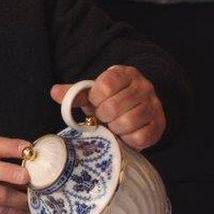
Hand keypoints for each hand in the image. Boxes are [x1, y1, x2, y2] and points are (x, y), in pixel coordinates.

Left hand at [51, 66, 165, 149]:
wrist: (138, 111)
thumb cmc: (110, 101)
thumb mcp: (93, 94)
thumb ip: (74, 93)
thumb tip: (54, 91)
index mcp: (125, 74)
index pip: (105, 86)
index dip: (95, 98)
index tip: (96, 102)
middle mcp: (144, 87)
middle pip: (113, 107)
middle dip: (102, 116)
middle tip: (104, 116)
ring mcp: (154, 106)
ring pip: (126, 122)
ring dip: (114, 128)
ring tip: (113, 125)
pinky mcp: (158, 125)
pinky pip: (139, 137)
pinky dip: (127, 139)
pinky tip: (125, 134)